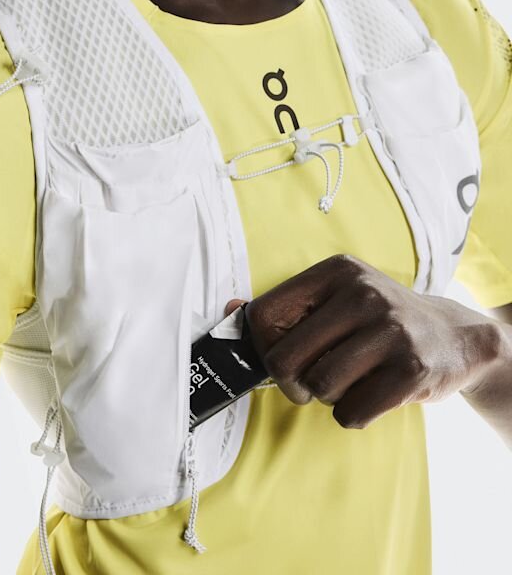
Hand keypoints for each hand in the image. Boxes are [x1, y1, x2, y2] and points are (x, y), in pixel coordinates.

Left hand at [232, 254, 502, 428]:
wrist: (455, 336)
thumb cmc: (381, 320)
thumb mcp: (339, 296)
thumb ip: (287, 307)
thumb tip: (229, 312)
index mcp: (336, 271)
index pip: (265, 315)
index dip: (264, 346)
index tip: (282, 355)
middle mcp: (362, 294)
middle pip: (285, 359)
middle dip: (292, 381)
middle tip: (312, 380)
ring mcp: (390, 331)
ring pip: (319, 387)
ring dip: (327, 396)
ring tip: (351, 378)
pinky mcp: (410, 371)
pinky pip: (350, 413)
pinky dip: (354, 413)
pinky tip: (372, 391)